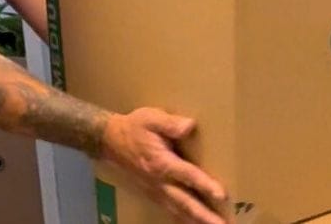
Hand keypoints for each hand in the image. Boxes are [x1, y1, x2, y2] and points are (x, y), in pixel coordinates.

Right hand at [102, 107, 227, 223]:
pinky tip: (194, 223)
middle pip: (185, 202)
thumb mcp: (150, 118)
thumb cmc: (134, 127)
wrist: (109, 141)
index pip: (187, 176)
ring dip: (196, 221)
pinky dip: (183, 219)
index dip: (204, 185)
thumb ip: (170, 123)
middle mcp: (159, 182)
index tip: (221, 195)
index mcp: (161, 163)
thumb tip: (190, 125)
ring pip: (178, 210)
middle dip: (204, 215)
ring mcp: (155, 191)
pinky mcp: (153, 194)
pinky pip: (170, 210)